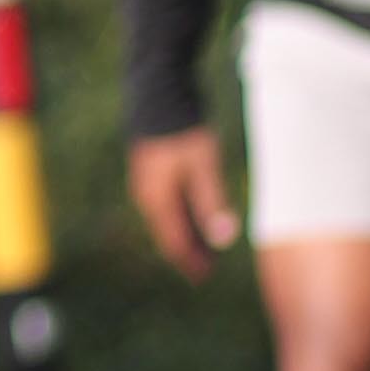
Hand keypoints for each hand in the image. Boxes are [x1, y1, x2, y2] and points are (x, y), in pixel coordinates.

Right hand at [126, 128, 240, 279]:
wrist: (159, 93)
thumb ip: (211, 203)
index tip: (203, 277)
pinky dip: (180, 214)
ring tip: (204, 244)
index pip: (173, 241)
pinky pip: (165, 202)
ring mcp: (146, 180)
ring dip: (185, 233)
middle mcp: (147, 194)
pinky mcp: (151, 167)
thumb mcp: (204, 168)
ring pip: (166, 216)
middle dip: (187, 251)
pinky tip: (193, 212)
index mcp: (157, 199)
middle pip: (167, 231)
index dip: (189, 261)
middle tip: (205, 268)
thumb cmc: (183, 131)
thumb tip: (223, 239)